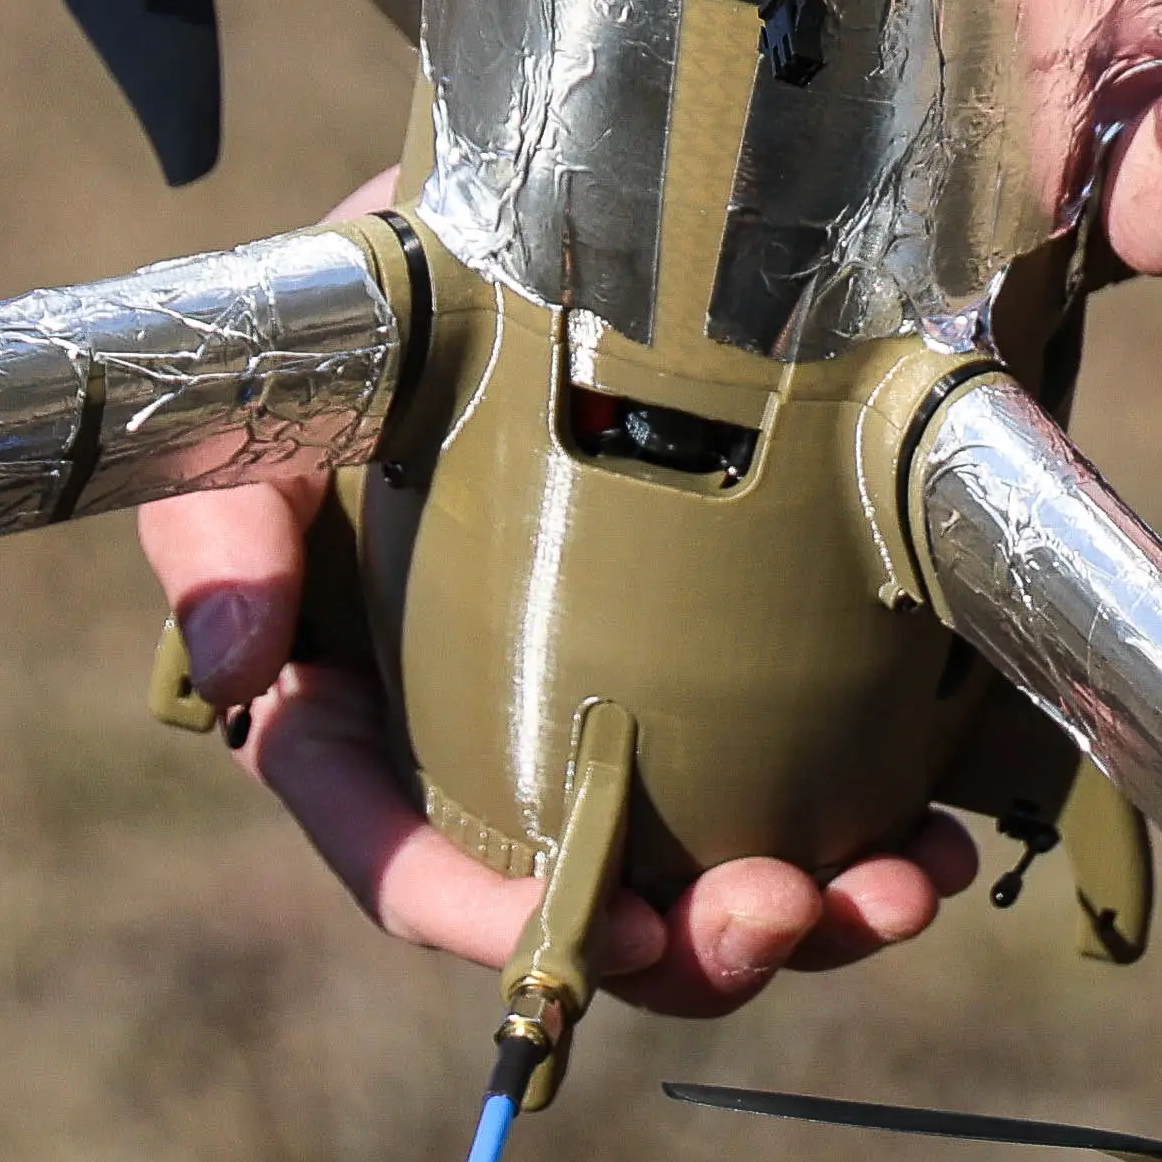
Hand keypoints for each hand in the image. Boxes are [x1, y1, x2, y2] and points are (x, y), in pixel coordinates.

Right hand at [135, 177, 973, 1017]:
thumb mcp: (285, 384)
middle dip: (690, 953)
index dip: (491, 923)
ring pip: (707, 893)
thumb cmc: (383, 308)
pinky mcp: (742, 698)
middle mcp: (491, 759)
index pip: (408, 865)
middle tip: (783, 909)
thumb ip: (224, 516)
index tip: (592, 928)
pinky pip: (807, 811)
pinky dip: (875, 846)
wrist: (542, 208)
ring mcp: (624, 735)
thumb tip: (234, 667)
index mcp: (363, 722)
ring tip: (899, 889)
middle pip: (584, 913)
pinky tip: (938, 839)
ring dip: (810, 921)